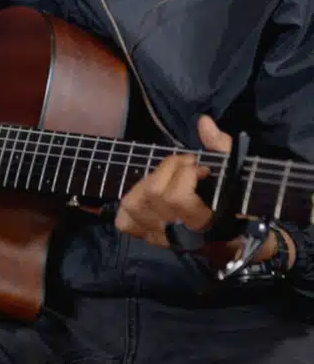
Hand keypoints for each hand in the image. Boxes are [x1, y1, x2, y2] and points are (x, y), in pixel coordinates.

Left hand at [115, 116, 291, 266]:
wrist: (237, 241)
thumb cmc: (238, 205)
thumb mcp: (236, 175)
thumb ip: (221, 147)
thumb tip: (203, 122)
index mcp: (203, 223)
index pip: (178, 198)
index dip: (186, 174)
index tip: (202, 167)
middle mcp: (178, 234)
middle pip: (154, 195)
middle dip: (168, 169)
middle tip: (184, 164)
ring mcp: (160, 237)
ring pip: (134, 205)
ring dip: (146, 182)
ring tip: (165, 177)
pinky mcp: (149, 238)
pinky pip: (126, 222)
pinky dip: (129, 206)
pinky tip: (146, 195)